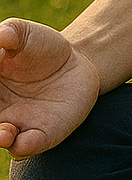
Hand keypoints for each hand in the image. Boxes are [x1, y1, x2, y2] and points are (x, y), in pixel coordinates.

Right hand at [0, 18, 100, 157]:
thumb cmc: (40, 47)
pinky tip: (21, 138)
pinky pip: (25, 146)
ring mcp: (15, 125)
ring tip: (3, 134)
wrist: (76, 63)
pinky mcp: (40, 135)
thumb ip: (10, 32)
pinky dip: (22, 145)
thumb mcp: (24, 33)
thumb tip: (0, 36)